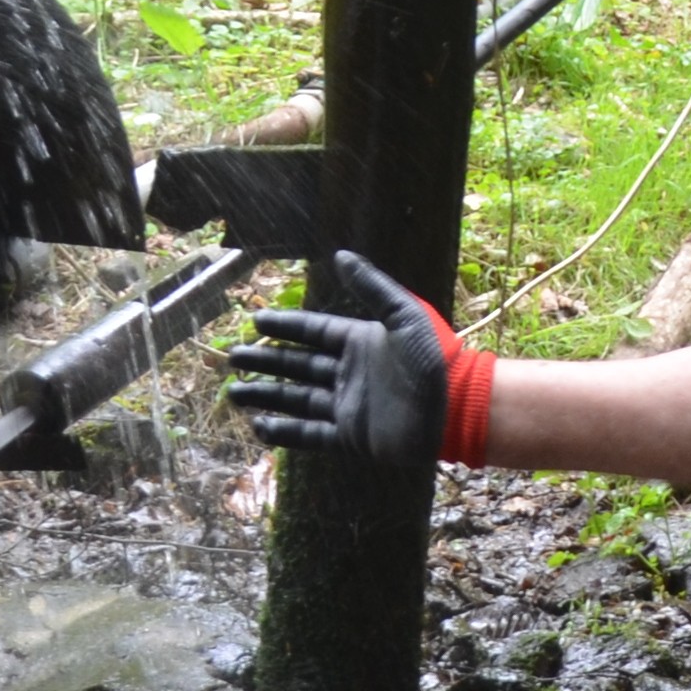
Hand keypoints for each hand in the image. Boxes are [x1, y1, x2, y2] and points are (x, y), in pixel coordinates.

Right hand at [226, 251, 492, 468]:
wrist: (458, 408)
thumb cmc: (436, 358)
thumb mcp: (404, 315)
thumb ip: (372, 287)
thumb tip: (340, 254)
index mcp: (360, 342)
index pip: (312, 331)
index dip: (285, 326)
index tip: (255, 321)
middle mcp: (349, 372)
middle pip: (297, 365)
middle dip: (265, 361)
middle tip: (232, 358)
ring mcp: (348, 405)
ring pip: (296, 399)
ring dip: (266, 395)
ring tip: (234, 392)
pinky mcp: (352, 435)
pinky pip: (310, 433)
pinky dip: (285, 432)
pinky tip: (259, 427)